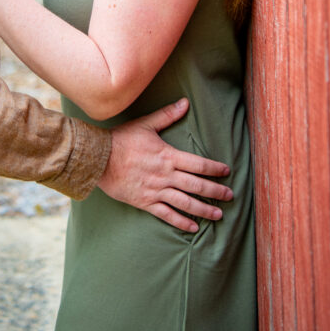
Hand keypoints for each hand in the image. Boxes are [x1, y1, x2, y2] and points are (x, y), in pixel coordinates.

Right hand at [97, 98, 231, 232]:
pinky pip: (166, 215)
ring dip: (204, 209)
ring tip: (218, 214)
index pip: (198, 164)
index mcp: (168, 156)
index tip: (226, 172)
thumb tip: (184, 103)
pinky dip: (181, 222)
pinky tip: (193, 228)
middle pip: (196, 186)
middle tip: (230, 196)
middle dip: (215, 191)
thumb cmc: (121, 139)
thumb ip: (167, 115)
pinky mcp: (145, 202)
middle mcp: (165, 175)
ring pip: (185, 203)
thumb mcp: (145, 124)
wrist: (99, 158)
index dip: (214, 168)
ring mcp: (156, 190)